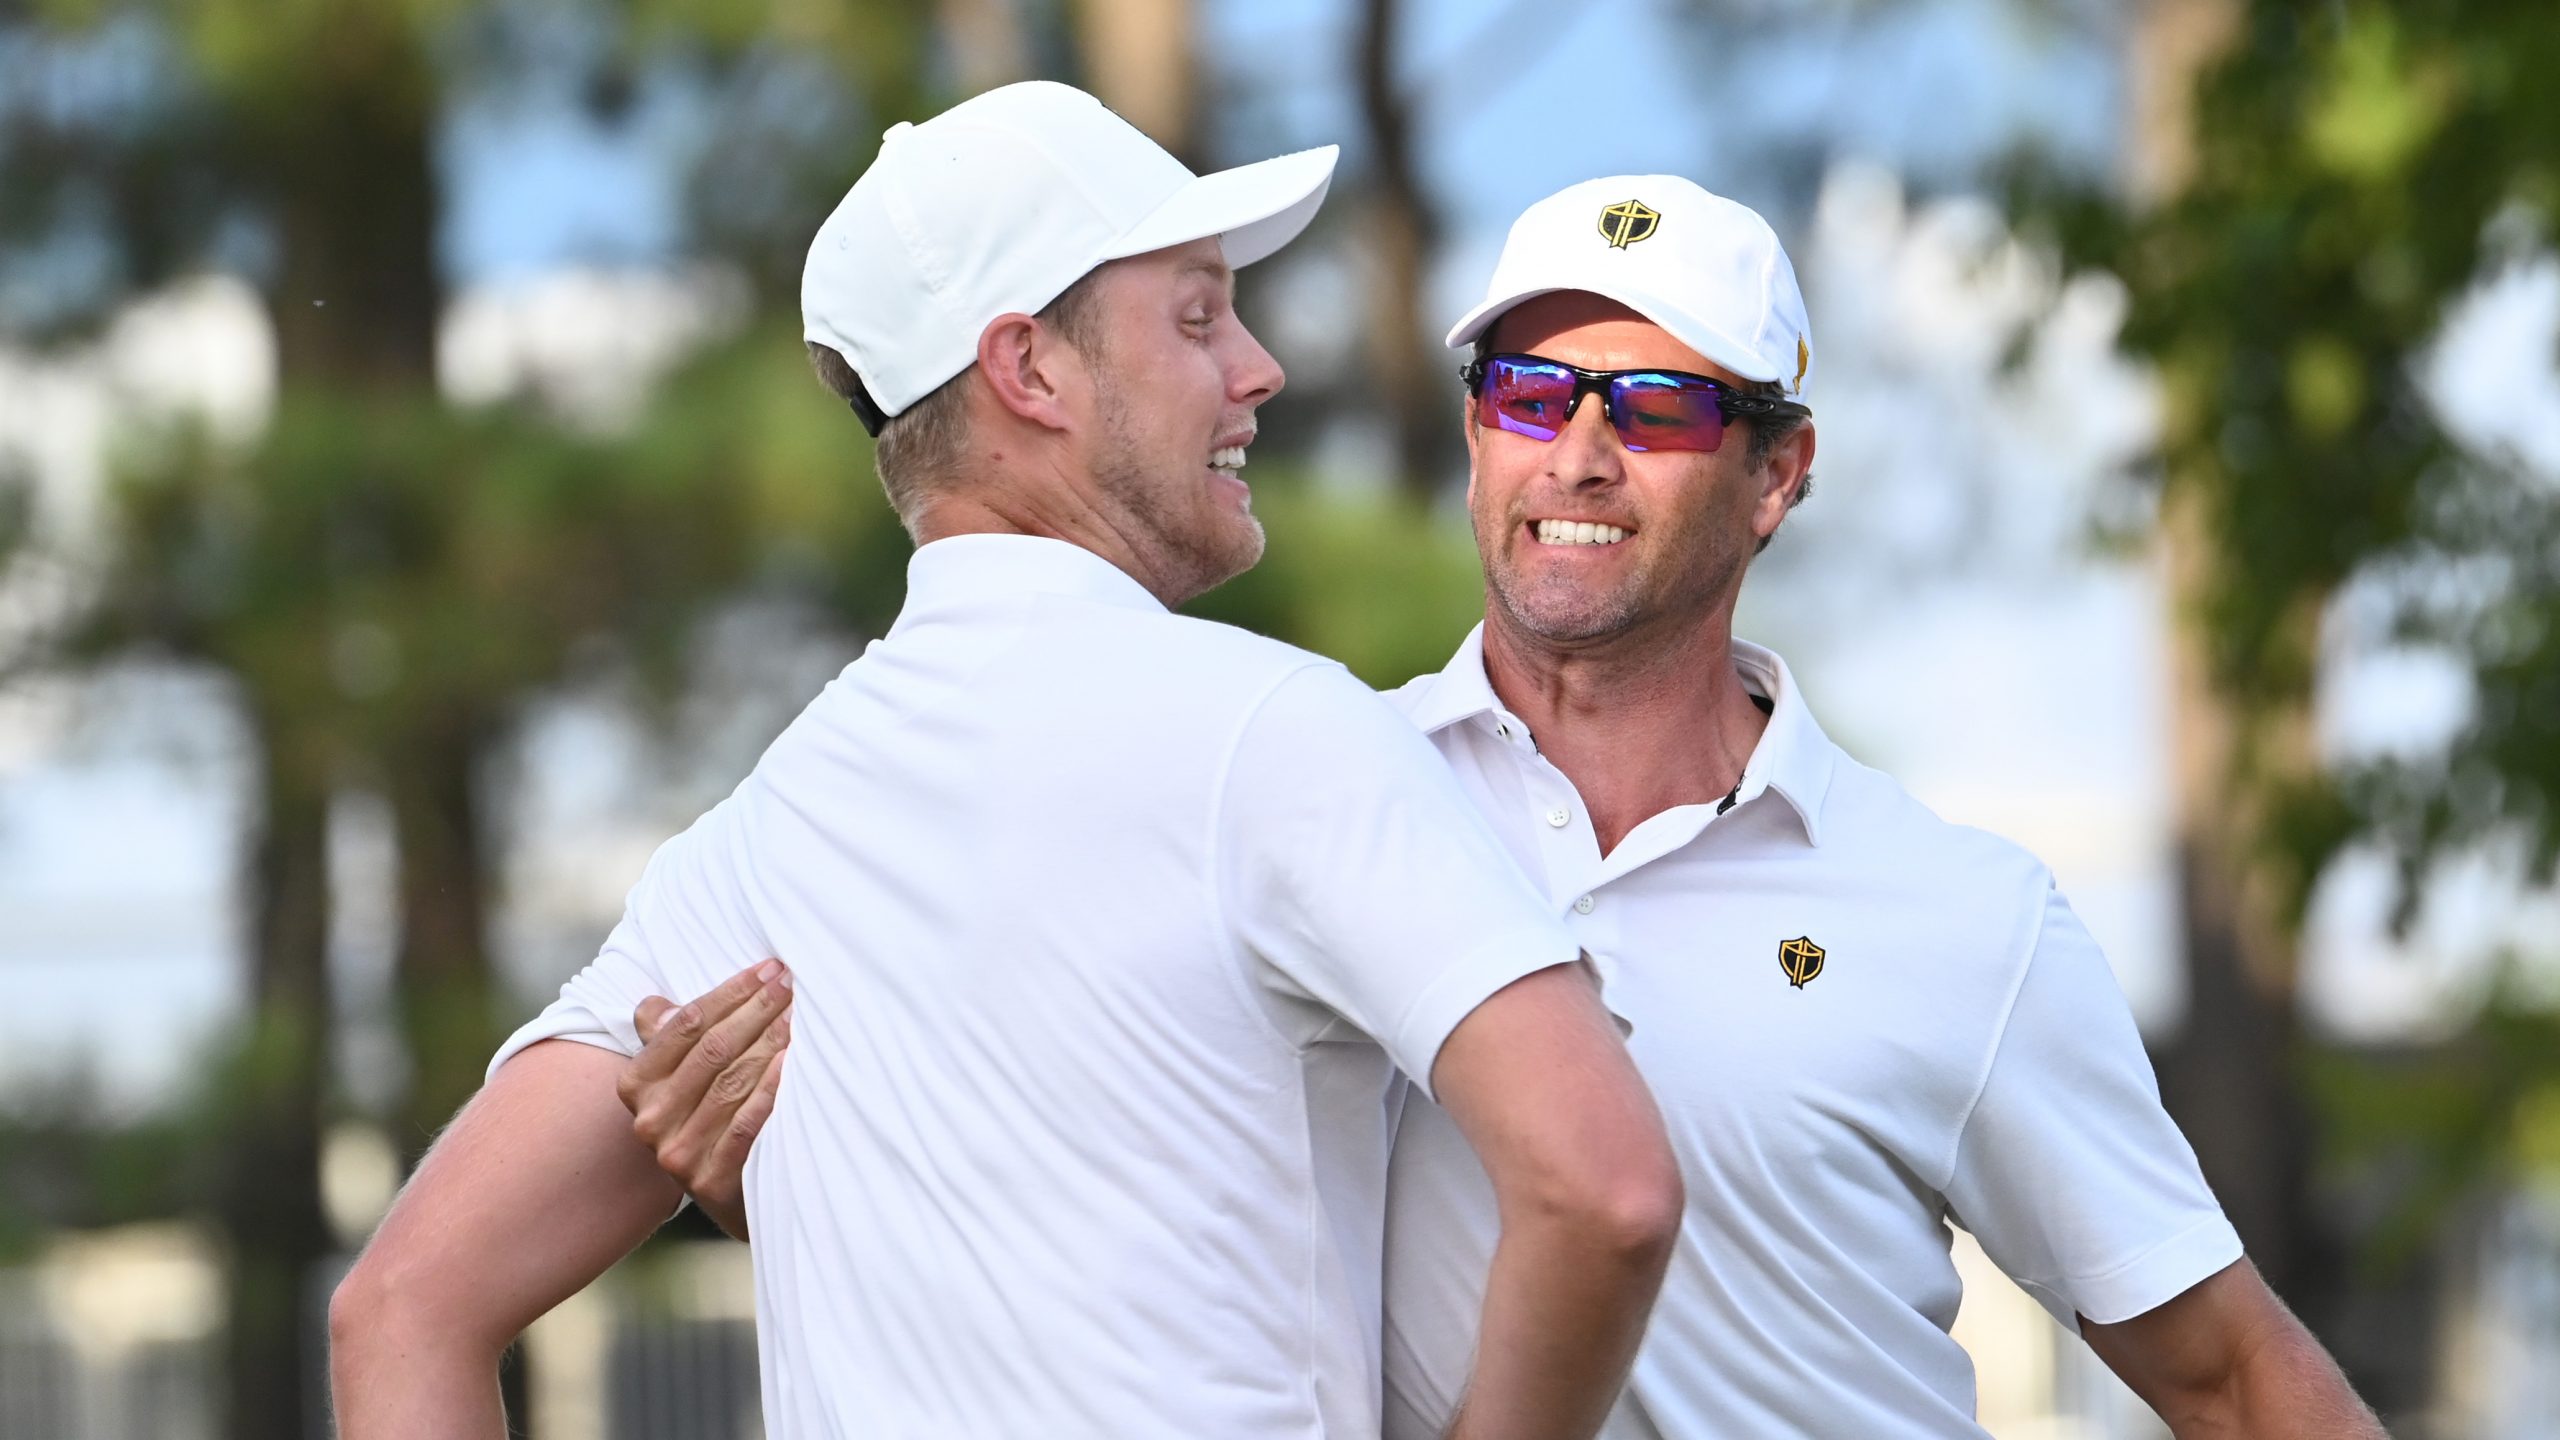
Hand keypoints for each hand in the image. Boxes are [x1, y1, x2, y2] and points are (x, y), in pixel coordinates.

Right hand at [615, 958, 793, 1240]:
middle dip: (756, 1009)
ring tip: (801, 1014)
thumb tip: (656, 1004)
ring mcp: (677, 1154)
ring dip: (770, 1043)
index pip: (684, 1025)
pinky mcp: (710, 1182)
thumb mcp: (679, 1075)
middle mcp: (649, 1120)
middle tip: (792, 983)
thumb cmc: (709, 1115)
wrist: (730, 1195)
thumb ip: (667, 1037)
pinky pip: (745, 1126)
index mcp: (636, 1084)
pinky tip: (792, 1063)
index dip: (730, 993)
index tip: (769, 969)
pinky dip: (770, 1091)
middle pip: (712, 1050)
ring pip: (731, 1083)